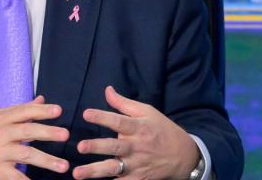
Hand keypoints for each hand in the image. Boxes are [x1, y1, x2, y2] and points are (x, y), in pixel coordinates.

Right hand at [0, 95, 70, 178]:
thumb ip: (20, 110)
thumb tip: (42, 100)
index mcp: (1, 119)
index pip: (24, 112)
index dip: (41, 111)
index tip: (58, 111)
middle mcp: (0, 134)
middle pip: (26, 131)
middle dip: (47, 133)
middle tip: (65, 134)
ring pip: (25, 155)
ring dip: (46, 161)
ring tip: (63, 166)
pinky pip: (14, 177)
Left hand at [72, 86, 198, 179]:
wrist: (184, 155)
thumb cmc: (162, 129)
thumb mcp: (147, 112)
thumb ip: (124, 103)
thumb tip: (107, 90)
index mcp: (138, 128)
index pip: (118, 121)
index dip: (102, 117)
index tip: (86, 114)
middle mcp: (136, 147)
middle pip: (114, 147)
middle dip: (97, 147)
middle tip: (80, 147)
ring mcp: (137, 165)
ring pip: (113, 169)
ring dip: (95, 172)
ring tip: (77, 173)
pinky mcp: (138, 179)